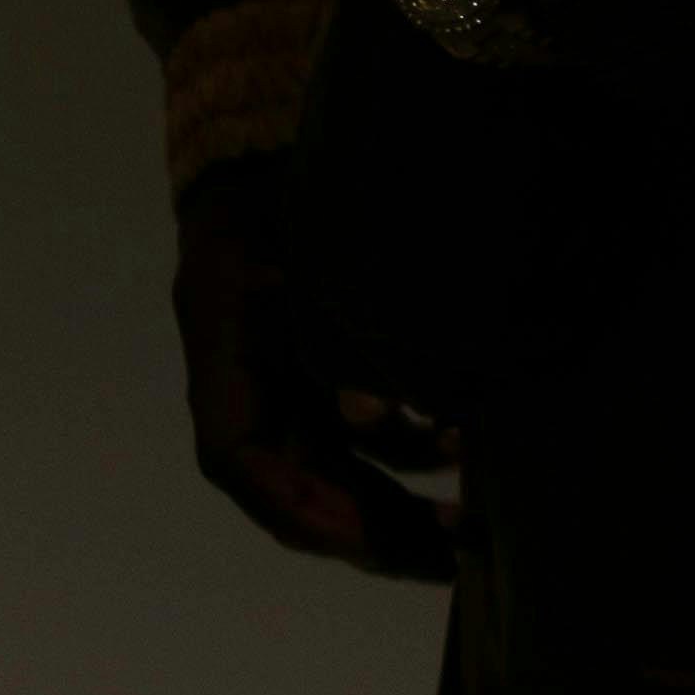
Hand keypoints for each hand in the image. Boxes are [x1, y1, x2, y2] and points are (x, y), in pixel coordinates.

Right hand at [172, 160, 461, 579]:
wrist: (282, 134)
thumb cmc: (291, 185)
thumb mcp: (309, 246)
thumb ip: (336, 333)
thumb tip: (372, 417)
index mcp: (224, 352)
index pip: (242, 460)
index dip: (301, 508)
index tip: (367, 542)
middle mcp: (249, 380)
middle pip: (299, 481)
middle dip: (373, 530)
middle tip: (452, 560)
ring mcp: (286, 377)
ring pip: (338, 465)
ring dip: (399, 500)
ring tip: (470, 523)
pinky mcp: (324, 366)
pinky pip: (363, 432)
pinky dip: (411, 449)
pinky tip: (464, 450)